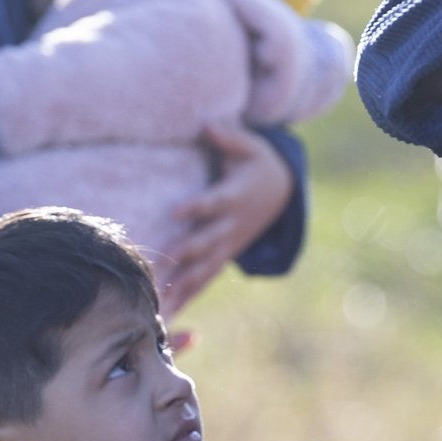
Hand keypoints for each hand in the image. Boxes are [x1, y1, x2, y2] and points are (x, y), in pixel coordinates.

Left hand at [157, 122, 292, 319]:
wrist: (281, 193)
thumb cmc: (256, 163)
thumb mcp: (250, 146)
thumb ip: (228, 136)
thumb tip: (209, 123)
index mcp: (234, 198)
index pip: (212, 203)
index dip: (196, 207)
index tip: (175, 211)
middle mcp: (230, 227)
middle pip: (205, 243)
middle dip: (183, 255)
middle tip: (160, 265)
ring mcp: (226, 247)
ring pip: (202, 270)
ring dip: (181, 286)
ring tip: (160, 303)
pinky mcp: (220, 260)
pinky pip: (202, 283)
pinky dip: (185, 299)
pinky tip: (165, 318)